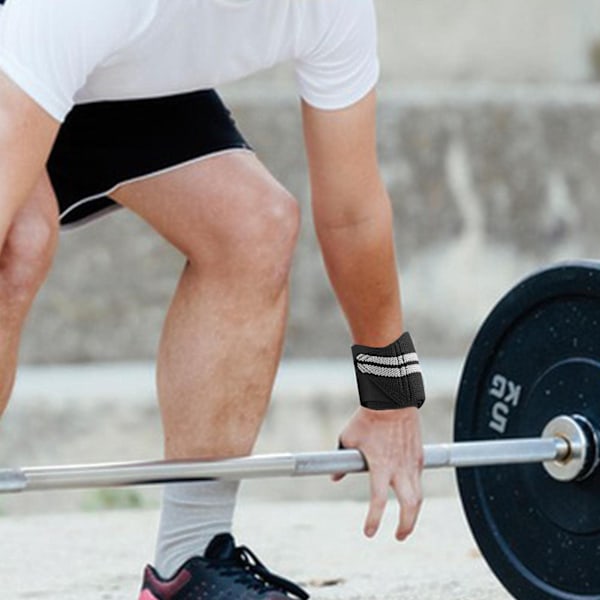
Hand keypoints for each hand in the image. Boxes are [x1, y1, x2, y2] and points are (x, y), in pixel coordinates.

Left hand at [334, 406, 423, 540]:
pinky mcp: (419, 456)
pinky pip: (419, 479)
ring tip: (406, 524)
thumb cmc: (368, 418)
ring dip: (414, 514)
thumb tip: (334, 476)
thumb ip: (341, 461)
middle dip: (406, 526)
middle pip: (410, 506)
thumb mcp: (348, 438)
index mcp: (381, 465)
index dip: (374, 519)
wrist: (392, 400)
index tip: (369, 532)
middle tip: (398, 536)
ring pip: (419, 496)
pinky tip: (409, 496)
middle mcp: (400, 468)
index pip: (378, 500)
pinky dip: (415, 491)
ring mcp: (412, 463)